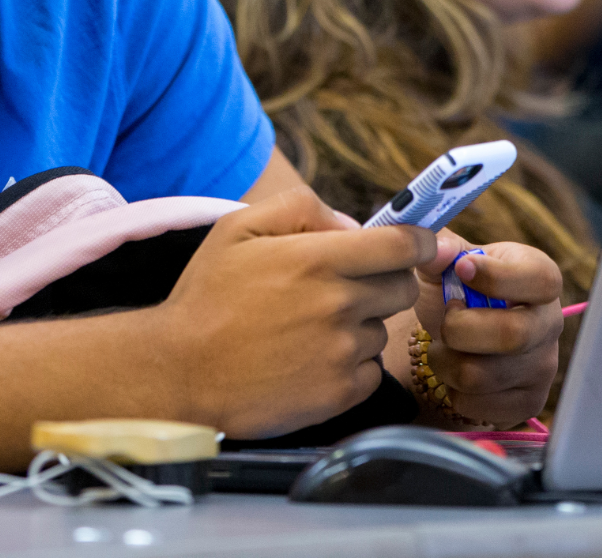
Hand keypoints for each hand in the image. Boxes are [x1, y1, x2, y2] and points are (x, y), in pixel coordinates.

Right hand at [153, 187, 430, 438]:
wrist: (180, 372)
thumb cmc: (208, 296)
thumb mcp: (238, 227)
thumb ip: (301, 207)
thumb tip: (352, 225)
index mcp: (318, 259)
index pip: (403, 245)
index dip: (420, 241)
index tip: (419, 244)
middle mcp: (339, 304)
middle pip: (402, 287)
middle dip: (385, 281)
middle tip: (344, 288)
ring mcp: (342, 352)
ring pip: (383, 330)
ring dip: (361, 325)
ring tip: (310, 329)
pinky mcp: (340, 394)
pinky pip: (371, 371)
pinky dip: (352, 365)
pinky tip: (311, 360)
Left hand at [412, 232, 562, 428]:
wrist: (461, 333)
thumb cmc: (460, 287)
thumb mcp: (450, 260)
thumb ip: (441, 248)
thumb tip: (433, 248)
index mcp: (540, 277)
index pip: (540, 280)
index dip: (498, 278)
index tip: (461, 270)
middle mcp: (550, 323)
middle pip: (512, 335)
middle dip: (459, 328)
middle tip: (445, 318)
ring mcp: (544, 367)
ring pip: (482, 376)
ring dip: (445, 361)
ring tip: (443, 345)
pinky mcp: (528, 402)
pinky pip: (479, 406)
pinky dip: (453, 391)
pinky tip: (456, 370)